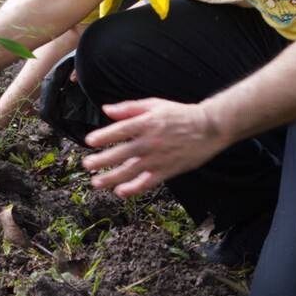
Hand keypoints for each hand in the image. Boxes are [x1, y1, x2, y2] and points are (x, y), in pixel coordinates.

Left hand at [81, 97, 227, 197]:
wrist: (209, 128)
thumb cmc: (180, 114)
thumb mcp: (154, 104)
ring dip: (112, 178)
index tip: (89, 141)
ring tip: (96, 182)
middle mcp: (151, 142)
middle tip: (87, 165)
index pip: (120, 130)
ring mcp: (159, 158)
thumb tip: (107, 109)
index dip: (104, 136)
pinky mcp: (167, 170)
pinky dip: (134, 189)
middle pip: (121, 153)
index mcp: (147, 123)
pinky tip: (120, 192)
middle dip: (102, 161)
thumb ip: (129, 107)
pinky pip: (147, 182)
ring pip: (131, 171)